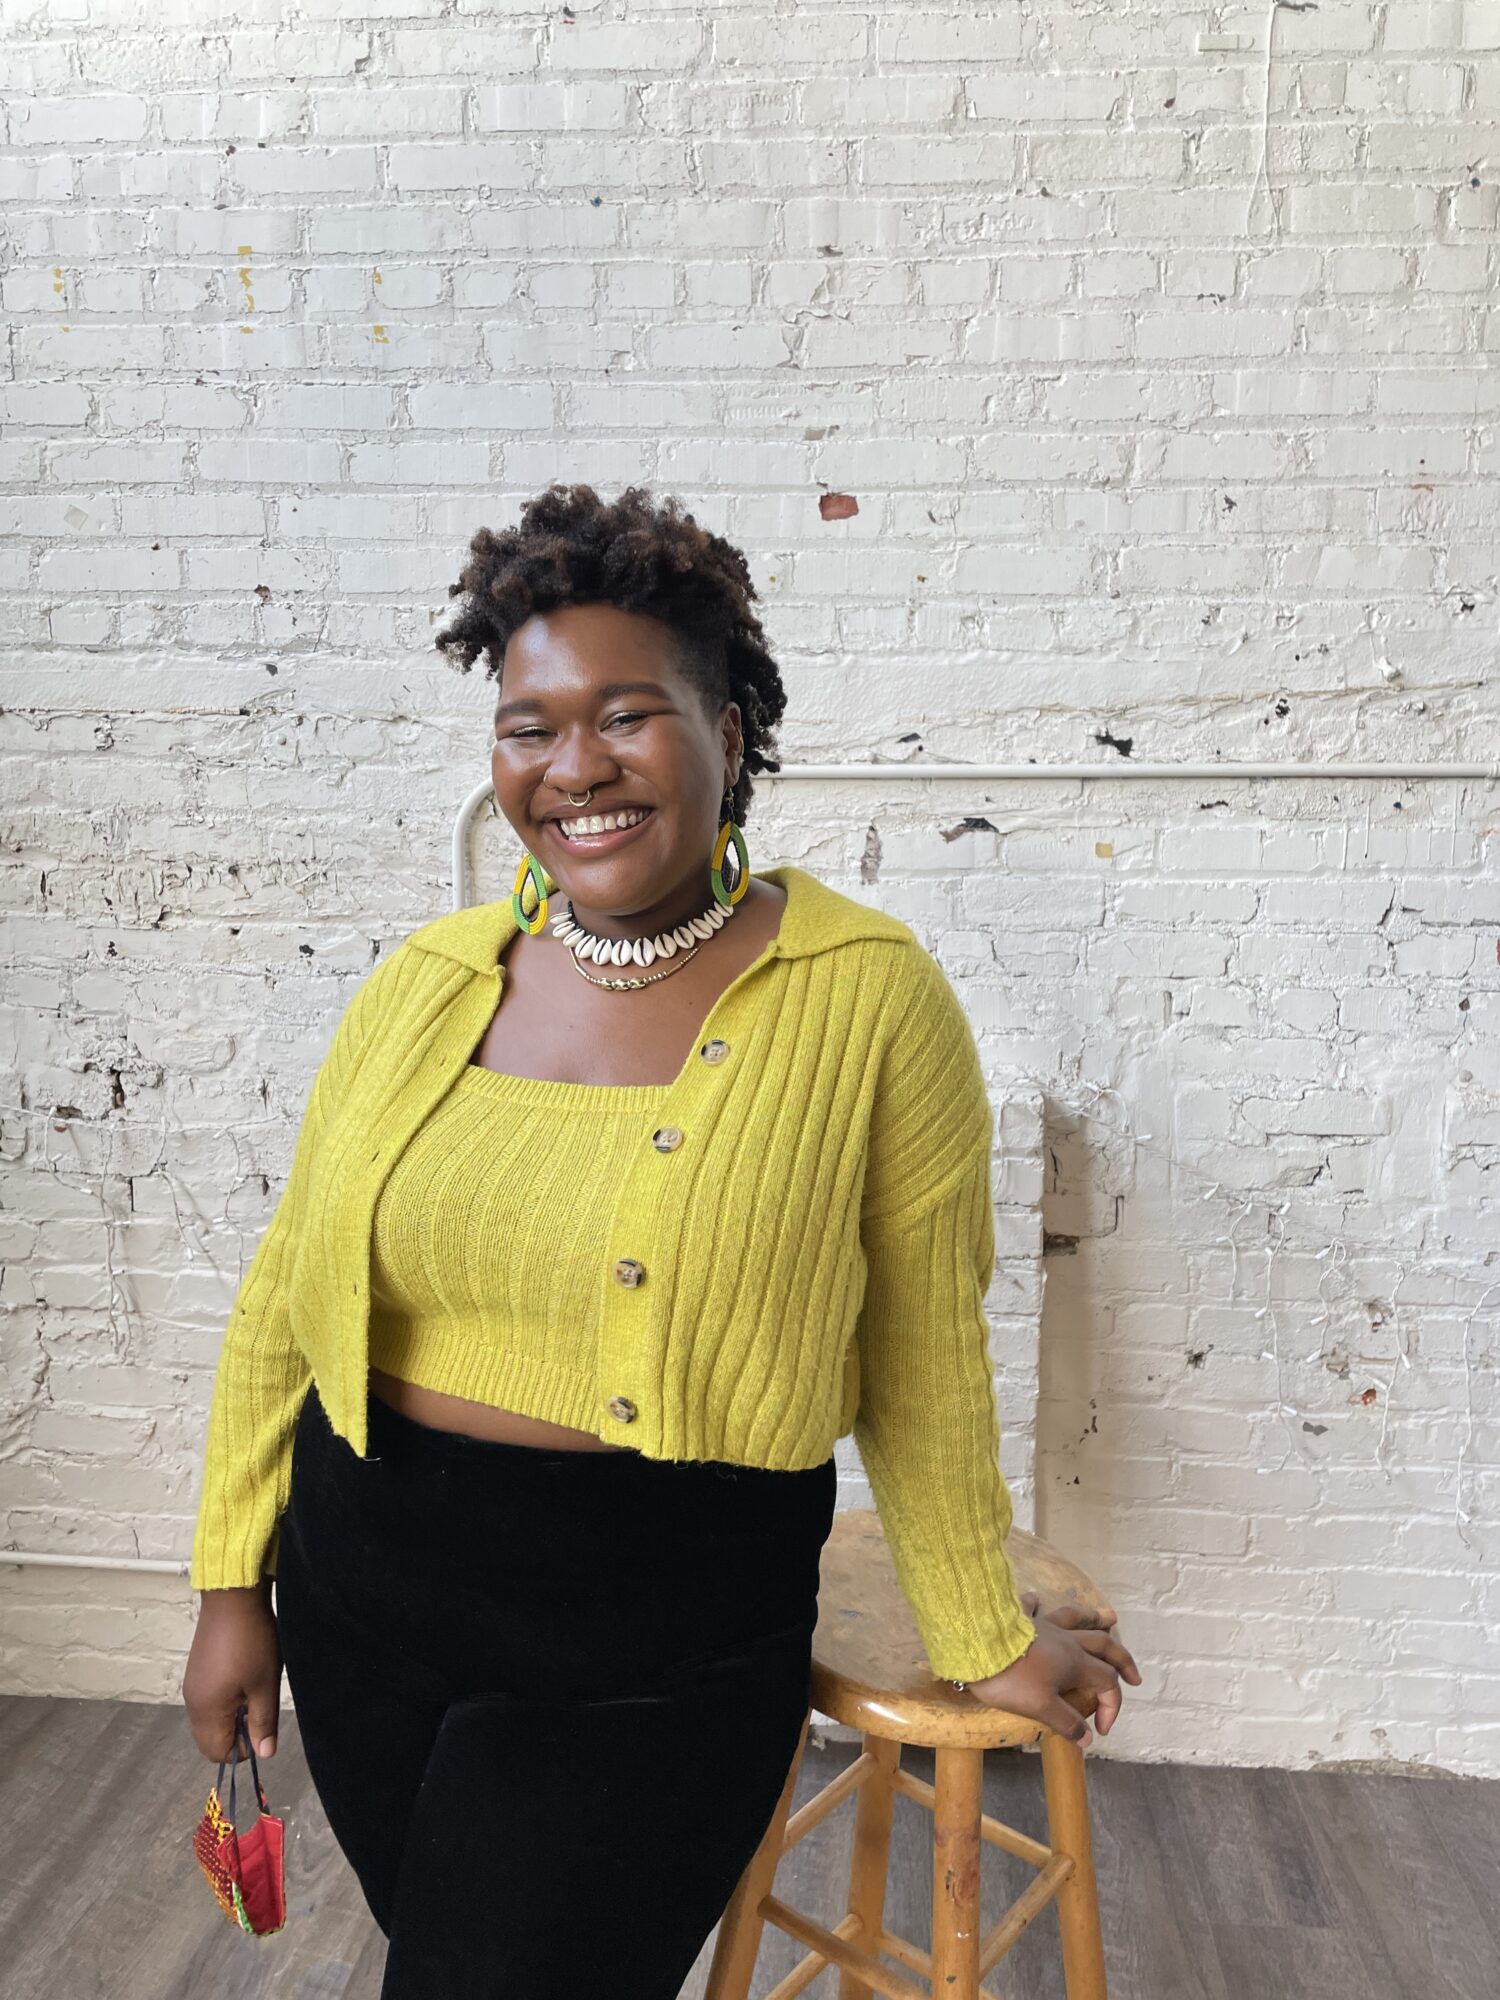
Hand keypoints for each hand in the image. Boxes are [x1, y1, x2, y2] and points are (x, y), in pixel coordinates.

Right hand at [181, 1583, 283, 1763]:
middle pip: (209, 1740)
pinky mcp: (196, 1670)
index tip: (261, 1726)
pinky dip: (223, 1701)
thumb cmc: (251, 1641)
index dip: (243, 1748)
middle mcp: (192, 1703)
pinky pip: (207, 1701)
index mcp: (206, 1711)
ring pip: (208, 1720)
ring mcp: (192, 1685)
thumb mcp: (265, 1684)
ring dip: (230, 1716)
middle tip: (257, 1708)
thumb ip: (263, 1722)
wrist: (232, 1597)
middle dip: (234, 1735)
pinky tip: (242, 1677)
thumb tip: (264, 1753)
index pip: (217, 1753)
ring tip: (252, 1690)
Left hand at [958, 1590, 1140, 1749]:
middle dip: (1122, 1660)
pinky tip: (1037, 1597)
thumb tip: (1089, 1738)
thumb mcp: (1041, 1708)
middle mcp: (1066, 1641)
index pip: (1107, 1683)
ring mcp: (1044, 1626)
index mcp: (1076, 1662)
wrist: (976, 1646)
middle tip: (1134, 1676)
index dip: (1112, 1706)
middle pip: (1104, 1646)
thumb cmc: (1010, 1679)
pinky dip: (1037, 1604)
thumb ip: (1067, 1722)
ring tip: (1109, 1618)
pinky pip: (1032, 1608)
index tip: (1102, 1729)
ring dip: (1094, 1619)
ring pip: (1076, 1619)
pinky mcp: (1020, 1619)